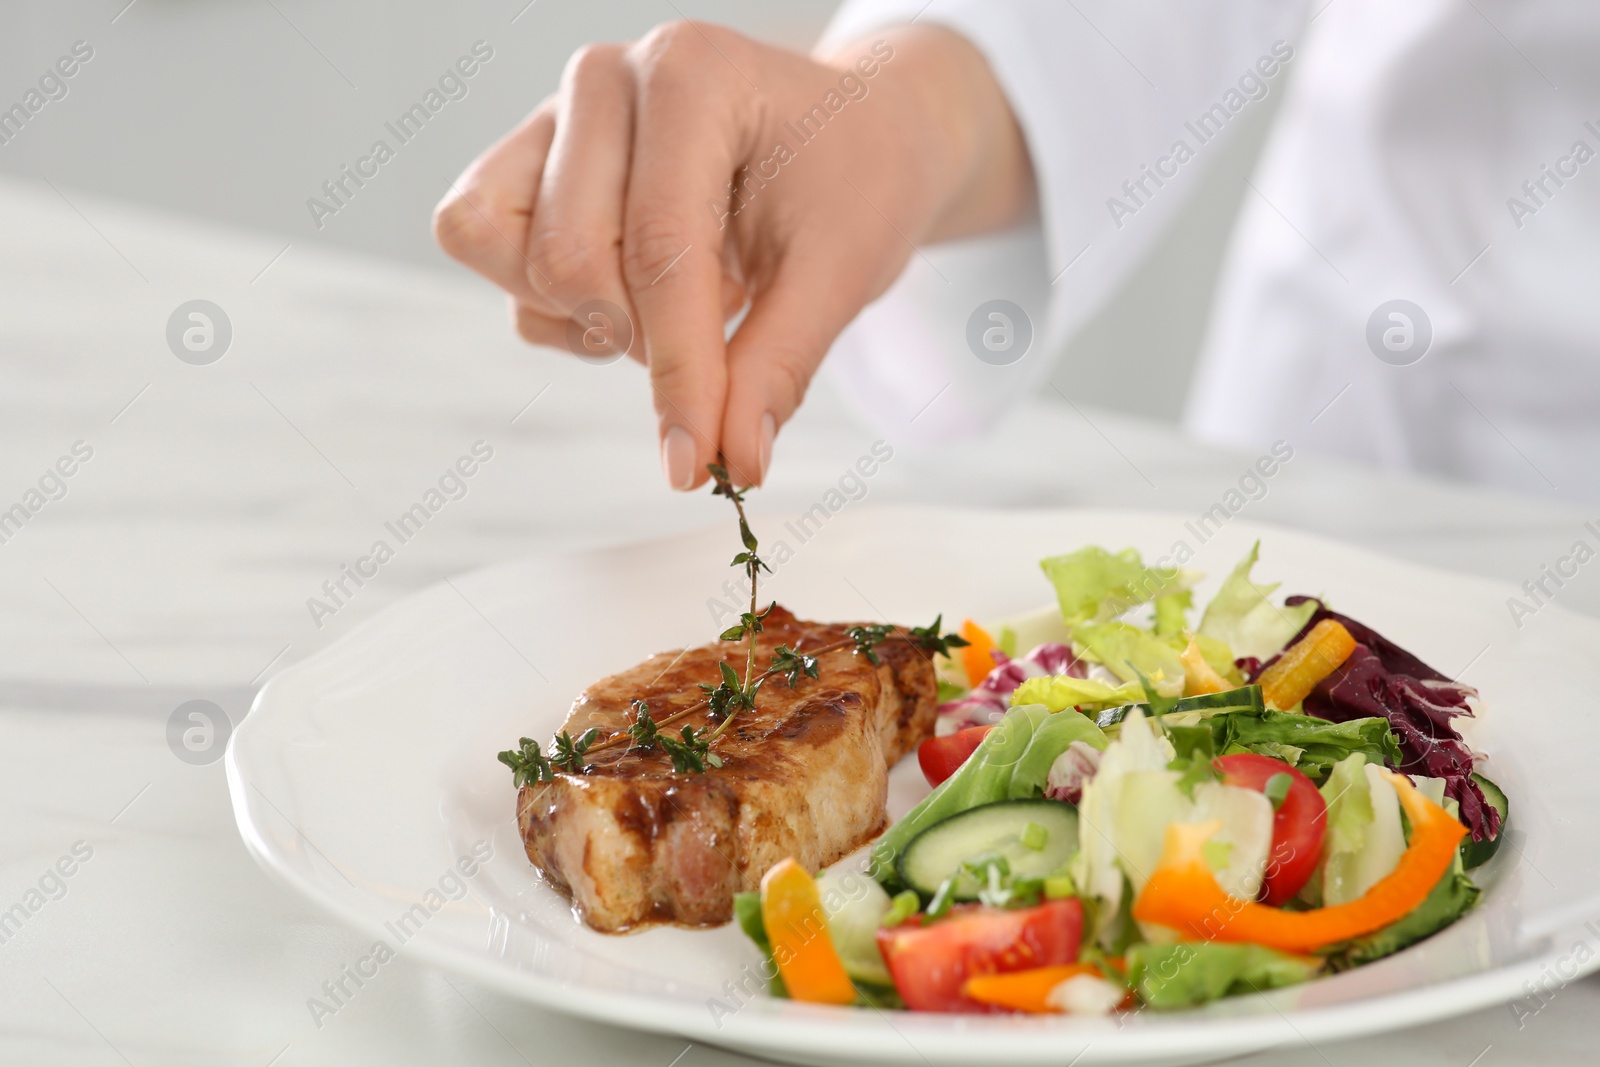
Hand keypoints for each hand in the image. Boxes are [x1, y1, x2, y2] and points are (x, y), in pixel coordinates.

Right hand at [434, 21, 1030, 488]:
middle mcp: (607, 79)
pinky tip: (636, 293)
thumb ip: (779, 366)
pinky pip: (489, 250)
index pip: (660, 248)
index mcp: (693, 75)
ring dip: (586, 314)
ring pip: (499, 247)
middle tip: (720, 325)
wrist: (853, 134)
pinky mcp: (528, 157)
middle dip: (638, 337)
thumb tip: (735, 463)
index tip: (696, 464)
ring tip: (674, 299)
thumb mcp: (844, 272)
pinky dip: (558, 305)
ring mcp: (556, 113)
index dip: (677, 371)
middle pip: (566, 257)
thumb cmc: (855, 181)